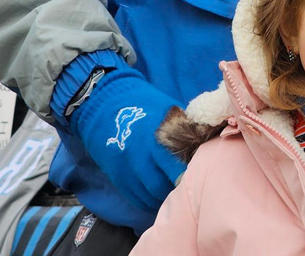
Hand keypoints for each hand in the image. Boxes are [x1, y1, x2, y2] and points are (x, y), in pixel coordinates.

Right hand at [68, 67, 184, 211]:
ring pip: (148, 196)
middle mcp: (140, 159)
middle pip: (161, 187)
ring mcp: (127, 170)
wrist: (104, 103)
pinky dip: (148, 202)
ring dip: (162, 197)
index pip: (176, 169)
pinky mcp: (118, 176)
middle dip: (175, 189)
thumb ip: (182, 129)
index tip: (196, 175)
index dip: (187, 176)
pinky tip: (158, 196)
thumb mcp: (167, 111)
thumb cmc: (142, 103)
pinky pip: (136, 198)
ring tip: (173, 190)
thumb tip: (200, 144)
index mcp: (156, 140)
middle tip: (186, 186)